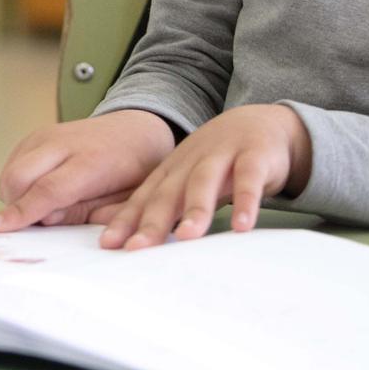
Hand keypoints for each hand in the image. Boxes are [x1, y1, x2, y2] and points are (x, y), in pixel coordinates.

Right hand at [0, 109, 175, 231]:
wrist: (136, 130)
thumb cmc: (134, 172)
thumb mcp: (123, 201)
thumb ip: (85, 213)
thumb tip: (44, 221)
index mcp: (91, 162)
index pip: (48, 190)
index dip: (22, 211)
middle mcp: (63, 143)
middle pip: (19, 176)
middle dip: (15, 205)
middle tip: (38, 222)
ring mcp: (47, 134)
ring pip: (11, 170)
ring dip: (16, 194)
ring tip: (45, 205)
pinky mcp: (36, 134)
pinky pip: (13, 163)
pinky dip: (17, 182)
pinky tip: (40, 189)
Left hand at [96, 103, 312, 249]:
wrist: (260, 121)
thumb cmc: (217, 160)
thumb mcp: (189, 179)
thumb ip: (168, 206)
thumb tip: (137, 241)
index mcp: (171, 170)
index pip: (144, 198)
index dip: (125, 220)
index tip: (108, 244)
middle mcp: (190, 161)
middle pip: (167, 193)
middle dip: (150, 221)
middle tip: (137, 248)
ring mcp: (221, 155)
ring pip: (203, 182)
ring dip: (195, 209)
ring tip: (188, 236)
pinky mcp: (253, 155)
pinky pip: (248, 178)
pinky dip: (245, 201)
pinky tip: (242, 226)